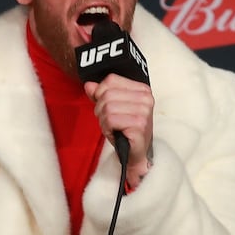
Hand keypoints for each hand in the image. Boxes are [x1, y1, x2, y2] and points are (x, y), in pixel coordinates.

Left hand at [84, 73, 153, 187]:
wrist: (135, 154)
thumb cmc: (125, 130)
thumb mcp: (112, 108)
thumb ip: (100, 94)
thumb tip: (88, 85)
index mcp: (142, 90)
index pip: (111, 80)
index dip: (100, 93)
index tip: (107, 107)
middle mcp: (145, 98)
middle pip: (107, 94)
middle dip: (100, 110)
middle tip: (109, 121)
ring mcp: (143, 111)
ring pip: (107, 107)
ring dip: (104, 121)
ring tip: (113, 128)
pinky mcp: (139, 125)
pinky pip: (111, 120)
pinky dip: (107, 128)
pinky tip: (114, 133)